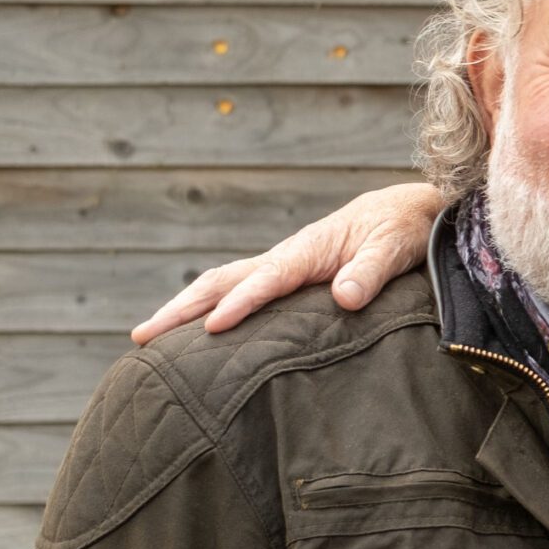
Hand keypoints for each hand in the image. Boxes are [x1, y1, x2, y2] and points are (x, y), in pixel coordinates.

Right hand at [131, 182, 447, 342]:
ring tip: (147, 338)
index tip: (211, 329)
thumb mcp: (395, 249)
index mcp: (308, 251)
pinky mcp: (285, 275)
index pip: (267, 281)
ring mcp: (281, 265)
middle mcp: (285, 256)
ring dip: (183, 308)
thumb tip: (345, 298)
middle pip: (222, 281)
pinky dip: (207, 307)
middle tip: (142, 337)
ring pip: (221, 284)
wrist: (406, 211)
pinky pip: (237, 290)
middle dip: (182, 309)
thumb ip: (371, 273)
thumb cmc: (402, 230)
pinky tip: (193, 333)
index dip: (240, 304)